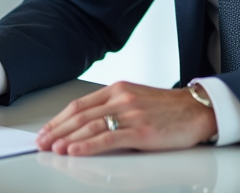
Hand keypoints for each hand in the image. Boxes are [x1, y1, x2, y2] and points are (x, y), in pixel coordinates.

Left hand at [36, 81, 217, 155]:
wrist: (197, 110)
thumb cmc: (168, 109)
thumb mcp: (136, 99)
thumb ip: (113, 107)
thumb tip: (88, 124)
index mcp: (117, 90)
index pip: (79, 104)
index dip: (60, 118)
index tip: (47, 130)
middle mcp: (120, 99)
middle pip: (80, 115)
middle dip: (58, 130)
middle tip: (42, 142)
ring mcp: (130, 114)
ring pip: (90, 126)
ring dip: (68, 138)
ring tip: (53, 148)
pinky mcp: (141, 131)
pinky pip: (108, 139)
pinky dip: (87, 145)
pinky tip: (75, 151)